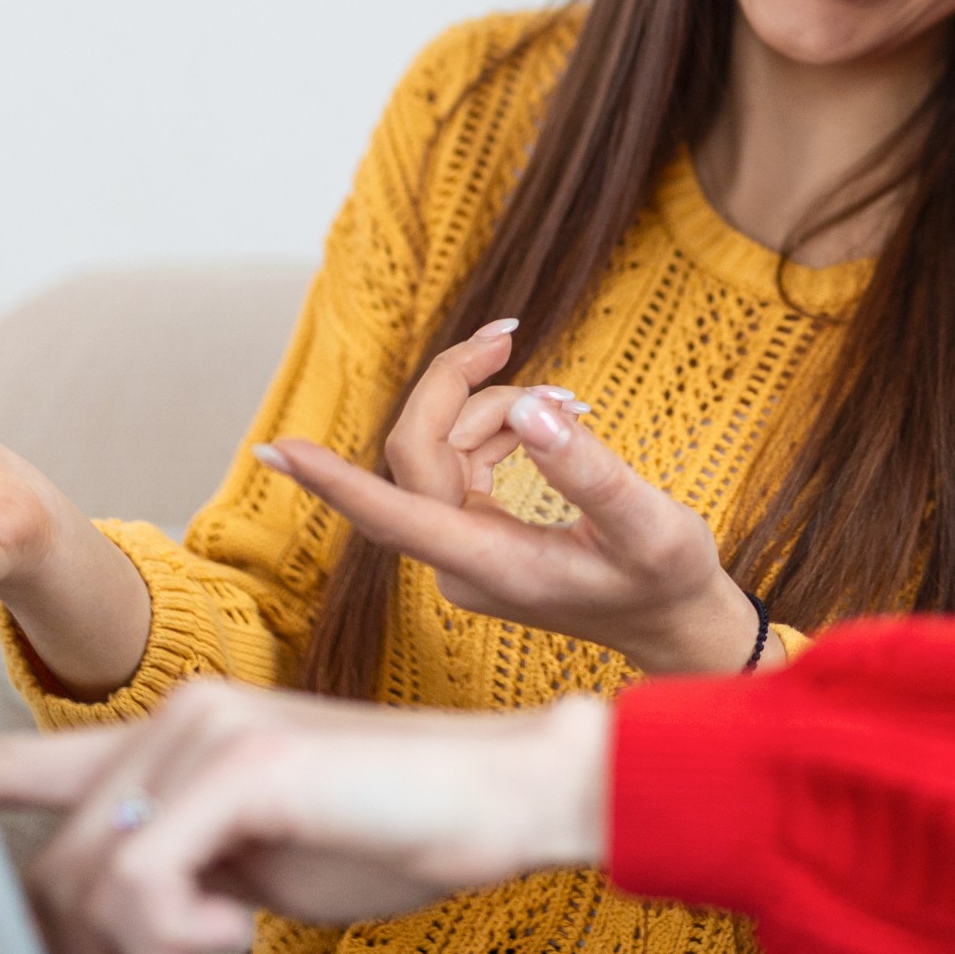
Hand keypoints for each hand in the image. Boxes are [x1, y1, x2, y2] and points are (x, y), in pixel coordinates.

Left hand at [0, 679, 609, 953]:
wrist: (507, 795)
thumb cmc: (399, 831)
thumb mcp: (260, 869)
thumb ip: (178, 883)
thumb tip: (108, 947)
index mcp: (176, 738)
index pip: (28, 764)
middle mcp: (174, 717)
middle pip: (50, 870)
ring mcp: (203, 731)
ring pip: (89, 889)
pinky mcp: (237, 765)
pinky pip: (142, 892)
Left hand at [262, 318, 760, 675]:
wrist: (677, 623)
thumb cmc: (668, 582)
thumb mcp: (649, 524)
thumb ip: (589, 470)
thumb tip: (531, 407)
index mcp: (490, 565)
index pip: (394, 514)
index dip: (334, 482)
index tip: (277, 450)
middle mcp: (462, 559)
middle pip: (418, 451)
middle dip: (457, 383)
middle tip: (509, 331)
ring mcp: (466, 546)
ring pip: (442, 446)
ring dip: (495, 405)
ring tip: (574, 404)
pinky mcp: (479, 532)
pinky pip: (463, 457)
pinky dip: (504, 426)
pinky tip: (560, 421)